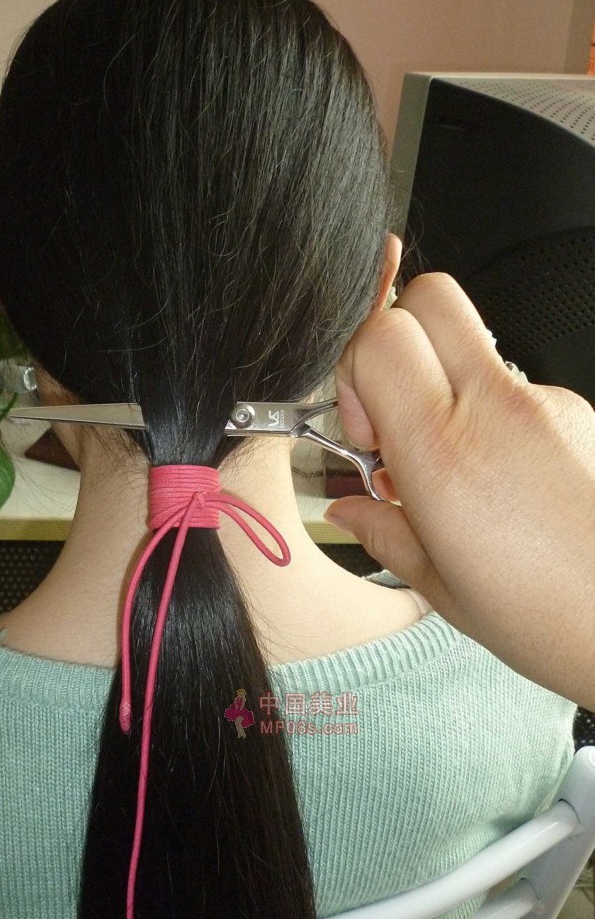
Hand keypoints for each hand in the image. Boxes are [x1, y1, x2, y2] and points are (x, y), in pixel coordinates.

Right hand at [325, 272, 594, 708]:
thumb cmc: (552, 619)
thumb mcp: (439, 586)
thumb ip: (381, 530)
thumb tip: (347, 508)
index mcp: (446, 454)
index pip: (382, 337)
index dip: (353, 369)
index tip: (362, 429)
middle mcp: (499, 410)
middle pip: (431, 299)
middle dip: (395, 338)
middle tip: (393, 412)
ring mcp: (547, 403)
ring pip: (473, 347)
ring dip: (444, 387)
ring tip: (453, 469)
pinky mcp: (579, 412)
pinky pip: (514, 385)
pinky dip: (490, 416)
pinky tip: (500, 482)